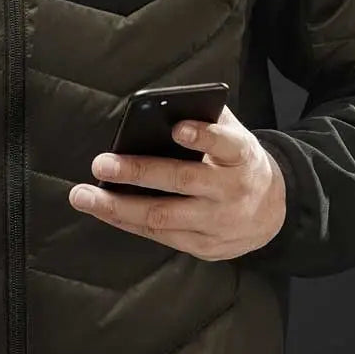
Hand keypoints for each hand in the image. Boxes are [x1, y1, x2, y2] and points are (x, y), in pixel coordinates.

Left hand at [67, 104, 286, 260]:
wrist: (271, 215)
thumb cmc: (238, 165)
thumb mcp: (235, 138)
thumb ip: (207, 120)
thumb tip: (160, 106)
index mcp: (242, 157)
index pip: (226, 144)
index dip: (203, 137)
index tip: (177, 128)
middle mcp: (232, 191)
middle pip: (183, 181)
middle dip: (139, 171)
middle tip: (102, 163)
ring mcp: (217, 223)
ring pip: (163, 216)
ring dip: (119, 207)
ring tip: (84, 195)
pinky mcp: (204, 246)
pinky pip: (159, 235)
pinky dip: (126, 222)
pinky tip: (102, 210)